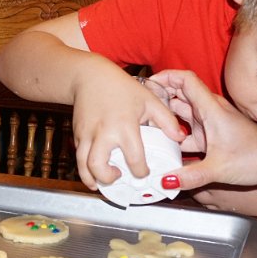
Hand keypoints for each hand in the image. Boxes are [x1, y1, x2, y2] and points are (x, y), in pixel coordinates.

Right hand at [71, 71, 183, 188]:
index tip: (144, 172)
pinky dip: (84, 167)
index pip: (134, 159)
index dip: (141, 171)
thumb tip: (180, 138)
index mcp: (124, 126)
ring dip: (91, 179)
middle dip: (108, 179)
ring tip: (101, 181)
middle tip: (119, 177)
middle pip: (98, 167)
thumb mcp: (149, 100)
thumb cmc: (121, 88)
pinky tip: (94, 169)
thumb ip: (167, 120)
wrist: (90, 77)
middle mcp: (103, 133)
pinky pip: (78, 157)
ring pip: (83, 166)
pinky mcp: (76, 134)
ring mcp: (86, 134)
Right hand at [148, 69, 256, 188]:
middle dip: (159, 99)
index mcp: (211, 109)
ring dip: (167, 119)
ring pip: (183, 115)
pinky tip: (166, 148)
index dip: (165, 76)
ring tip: (147, 127)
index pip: (185, 80)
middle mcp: (210, 111)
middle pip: (180, 96)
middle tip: (140, 108)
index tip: (148, 82)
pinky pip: (190, 132)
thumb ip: (191, 176)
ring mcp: (212, 123)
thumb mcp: (220, 168)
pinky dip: (177, 136)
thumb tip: (165, 181)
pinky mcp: (214, 136)